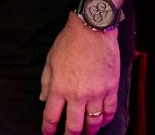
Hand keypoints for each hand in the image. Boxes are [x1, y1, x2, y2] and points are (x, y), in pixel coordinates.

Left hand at [40, 13, 119, 134]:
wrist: (92, 30)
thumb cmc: (69, 43)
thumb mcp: (50, 60)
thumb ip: (46, 82)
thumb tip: (43, 99)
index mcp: (60, 87)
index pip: (52, 115)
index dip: (49, 128)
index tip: (48, 134)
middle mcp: (77, 94)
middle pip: (74, 125)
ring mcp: (96, 93)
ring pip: (93, 122)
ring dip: (89, 131)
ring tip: (86, 133)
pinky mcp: (111, 89)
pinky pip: (109, 111)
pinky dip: (105, 120)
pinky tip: (102, 122)